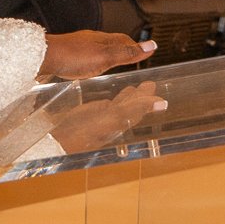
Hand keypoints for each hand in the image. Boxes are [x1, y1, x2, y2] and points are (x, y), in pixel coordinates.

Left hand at [39, 30, 154, 80]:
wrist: (43, 57)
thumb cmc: (72, 57)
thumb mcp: (105, 57)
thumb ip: (127, 53)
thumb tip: (151, 45)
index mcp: (104, 40)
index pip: (125, 40)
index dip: (136, 46)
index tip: (146, 52)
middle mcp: (92, 40)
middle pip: (113, 42)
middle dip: (125, 48)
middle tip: (133, 56)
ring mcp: (79, 46)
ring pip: (99, 48)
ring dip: (110, 54)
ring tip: (115, 62)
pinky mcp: (68, 53)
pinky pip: (87, 54)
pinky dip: (95, 59)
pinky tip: (90, 66)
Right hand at [50, 80, 166, 151]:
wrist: (60, 139)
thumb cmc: (86, 131)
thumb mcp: (115, 117)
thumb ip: (138, 108)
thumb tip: (163, 104)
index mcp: (124, 120)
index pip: (141, 109)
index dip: (150, 101)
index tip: (156, 89)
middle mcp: (116, 119)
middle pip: (133, 106)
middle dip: (141, 96)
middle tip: (149, 84)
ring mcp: (104, 117)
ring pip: (121, 104)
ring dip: (129, 96)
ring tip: (135, 87)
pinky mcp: (92, 113)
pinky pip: (108, 104)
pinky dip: (114, 99)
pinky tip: (111, 97)